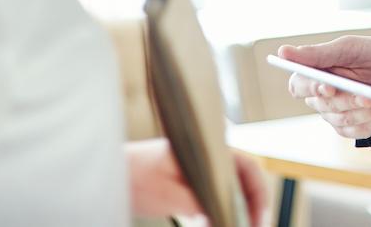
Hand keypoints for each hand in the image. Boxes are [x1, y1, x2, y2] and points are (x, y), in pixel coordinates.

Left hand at [126, 138, 268, 225]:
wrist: (111, 174)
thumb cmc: (134, 176)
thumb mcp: (170, 194)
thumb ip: (200, 201)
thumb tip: (224, 215)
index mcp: (208, 151)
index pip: (248, 168)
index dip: (259, 194)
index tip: (259, 219)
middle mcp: (208, 159)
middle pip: (242, 182)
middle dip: (249, 208)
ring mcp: (200, 171)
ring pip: (229, 193)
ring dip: (234, 213)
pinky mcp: (191, 185)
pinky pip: (214, 200)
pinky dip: (218, 215)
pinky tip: (213, 224)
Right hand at [278, 35, 370, 139]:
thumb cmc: (370, 54)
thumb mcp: (347, 48)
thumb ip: (317, 53)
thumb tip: (283, 52)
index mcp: (314, 74)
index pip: (298, 86)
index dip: (311, 88)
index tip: (328, 86)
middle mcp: (321, 97)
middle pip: (325, 105)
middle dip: (348, 99)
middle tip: (367, 96)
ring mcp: (336, 114)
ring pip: (342, 120)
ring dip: (364, 111)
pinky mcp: (353, 128)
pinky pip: (358, 131)